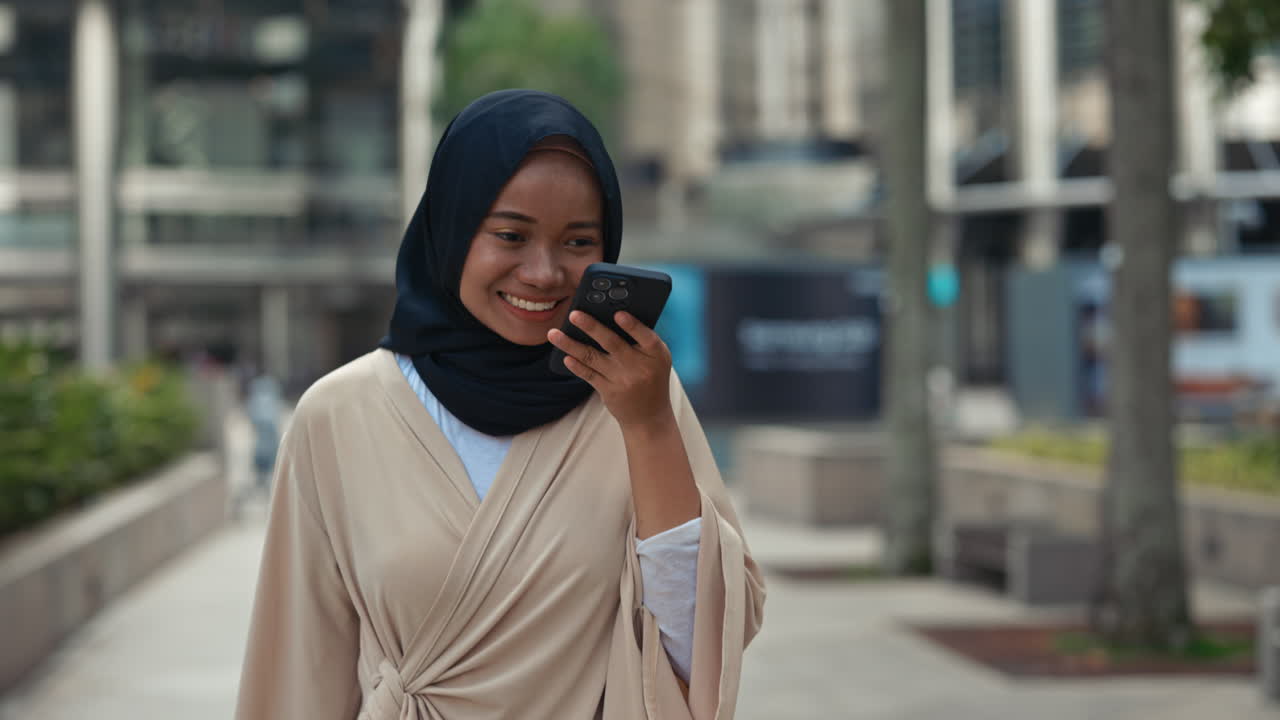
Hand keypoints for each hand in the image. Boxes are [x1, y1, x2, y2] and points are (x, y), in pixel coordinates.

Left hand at [547, 310, 673, 429]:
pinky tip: (565, 356)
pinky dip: (576, 365)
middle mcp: (640, 367)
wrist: (649, 415)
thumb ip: (640, 339)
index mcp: (657, 354)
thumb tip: (607, 315)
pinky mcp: (609, 391)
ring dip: (570, 345)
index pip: (646, 337)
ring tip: (553, 333)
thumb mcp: (656, 359)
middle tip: (573, 314)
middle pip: (613, 343)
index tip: (618, 314)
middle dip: (591, 327)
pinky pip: (589, 375)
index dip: (633, 326)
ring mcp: (623, 380)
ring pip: (592, 357)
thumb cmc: (651, 377)